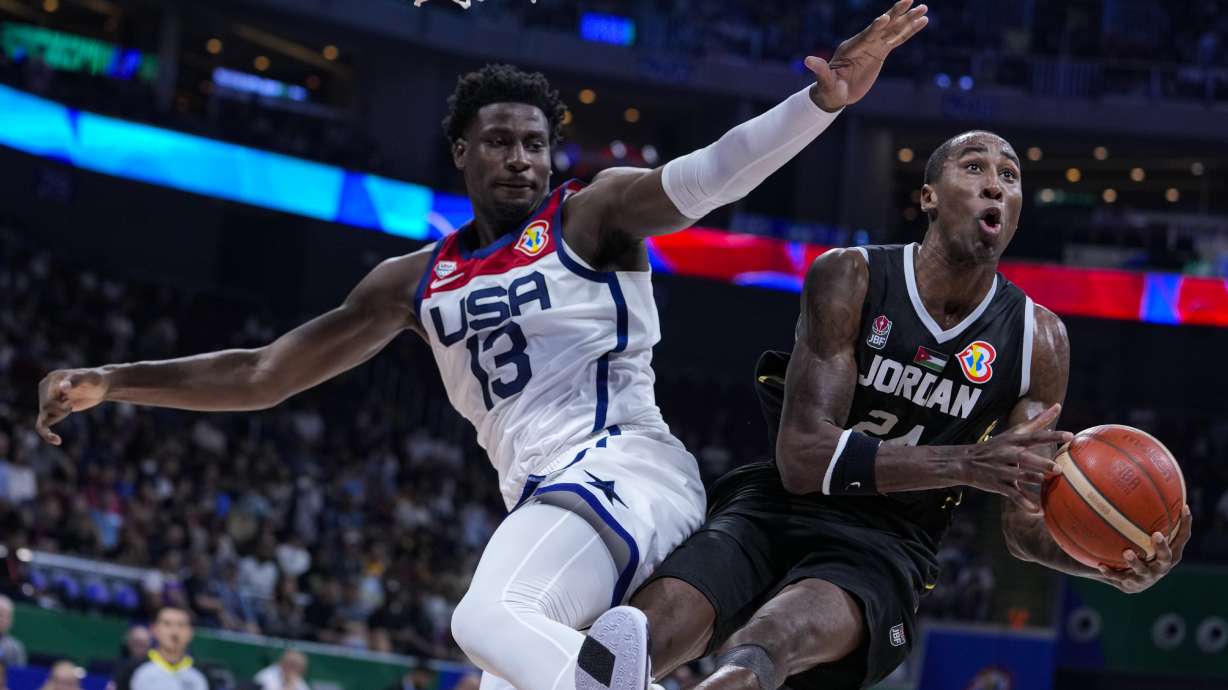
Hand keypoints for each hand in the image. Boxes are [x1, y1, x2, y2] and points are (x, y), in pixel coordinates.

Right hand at [36, 368, 108, 444]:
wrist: (100, 387)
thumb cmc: (96, 380)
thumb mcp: (89, 378)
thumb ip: (76, 381)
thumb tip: (63, 387)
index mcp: (52, 379)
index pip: (48, 397)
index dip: (59, 404)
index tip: (70, 401)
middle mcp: (46, 388)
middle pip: (45, 408)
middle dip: (60, 410)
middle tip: (71, 403)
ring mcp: (48, 400)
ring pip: (43, 417)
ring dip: (59, 416)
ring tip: (71, 405)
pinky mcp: (52, 411)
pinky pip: (42, 425)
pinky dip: (47, 434)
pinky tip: (57, 441)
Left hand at [806, 0, 928, 111]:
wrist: (835, 93)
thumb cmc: (829, 89)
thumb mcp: (825, 82)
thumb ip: (820, 71)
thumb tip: (807, 61)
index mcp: (850, 48)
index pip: (865, 36)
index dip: (875, 28)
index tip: (885, 18)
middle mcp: (863, 42)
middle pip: (882, 26)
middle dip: (895, 14)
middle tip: (908, 0)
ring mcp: (873, 45)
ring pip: (893, 30)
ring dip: (908, 19)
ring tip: (924, 8)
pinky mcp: (881, 51)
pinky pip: (898, 38)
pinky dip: (910, 30)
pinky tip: (922, 21)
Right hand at [957, 404, 1071, 510]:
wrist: (965, 462)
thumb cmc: (996, 446)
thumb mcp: (1014, 432)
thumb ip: (1037, 421)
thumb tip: (1057, 405)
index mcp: (1014, 442)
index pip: (1034, 437)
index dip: (1051, 436)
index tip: (1069, 435)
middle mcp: (1007, 455)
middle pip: (1024, 458)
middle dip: (1039, 463)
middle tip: (1057, 469)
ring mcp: (1002, 470)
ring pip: (1018, 476)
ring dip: (1031, 480)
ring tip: (1045, 483)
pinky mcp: (998, 485)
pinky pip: (1013, 495)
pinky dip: (1025, 504)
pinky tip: (1039, 511)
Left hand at [1097, 505, 1191, 592]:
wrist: (1120, 575)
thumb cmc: (1133, 545)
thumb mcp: (1139, 529)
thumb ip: (1140, 510)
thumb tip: (1135, 477)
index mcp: (1168, 552)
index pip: (1181, 537)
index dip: (1186, 524)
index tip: (1184, 508)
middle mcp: (1160, 566)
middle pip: (1167, 557)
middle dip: (1162, 547)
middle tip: (1156, 535)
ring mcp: (1146, 577)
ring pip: (1143, 571)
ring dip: (1136, 562)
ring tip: (1126, 552)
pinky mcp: (1129, 586)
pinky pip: (1118, 578)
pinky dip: (1110, 572)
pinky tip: (1100, 565)